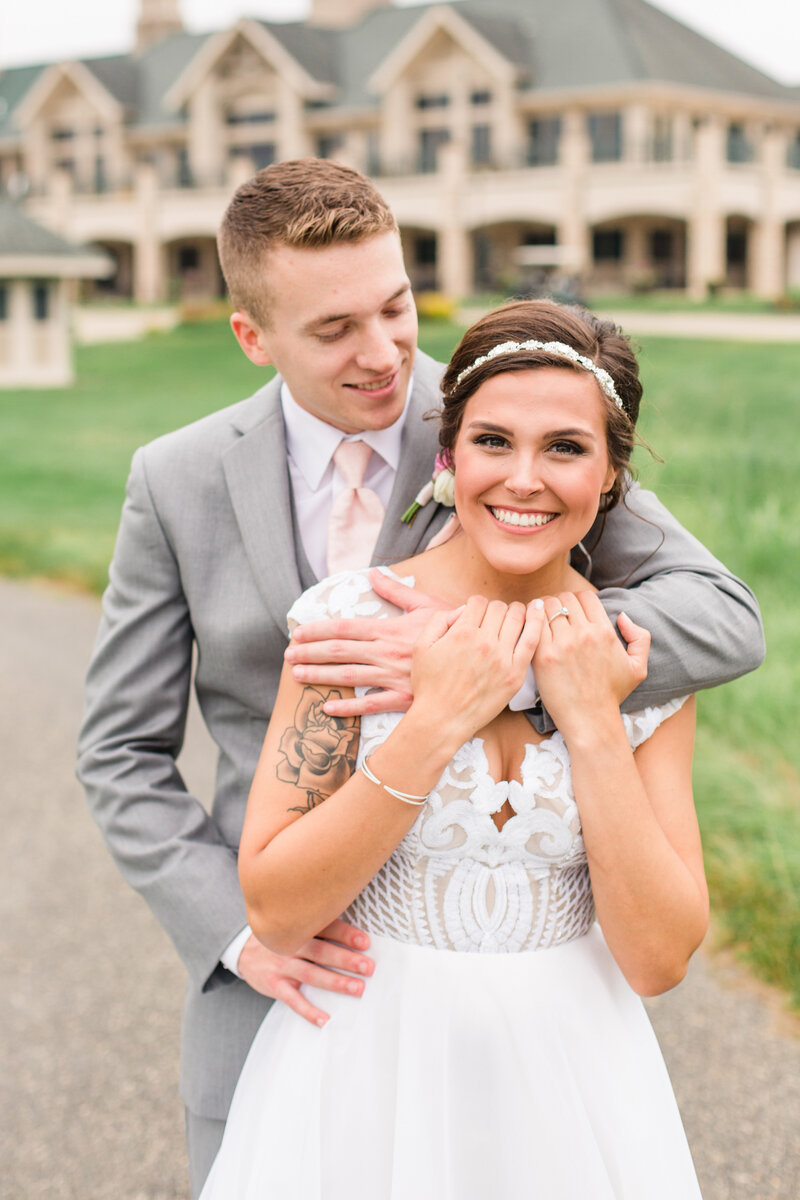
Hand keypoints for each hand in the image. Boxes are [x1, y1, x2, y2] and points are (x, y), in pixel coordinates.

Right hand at [236, 918, 373, 1027]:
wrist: (242, 950)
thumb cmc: (280, 938)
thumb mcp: (294, 925)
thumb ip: (318, 928)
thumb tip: (356, 935)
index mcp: (299, 927)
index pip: (325, 927)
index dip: (346, 934)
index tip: (365, 942)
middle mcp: (290, 945)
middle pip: (321, 951)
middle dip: (346, 959)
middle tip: (368, 967)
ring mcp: (281, 965)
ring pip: (311, 974)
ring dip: (335, 982)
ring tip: (357, 988)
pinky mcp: (274, 985)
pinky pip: (292, 1000)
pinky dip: (308, 1011)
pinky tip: (324, 1019)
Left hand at [285, 569, 451, 716]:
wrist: (481, 659)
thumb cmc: (456, 630)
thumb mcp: (428, 605)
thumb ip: (397, 591)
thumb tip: (374, 574)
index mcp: (390, 629)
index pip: (346, 628)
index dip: (318, 630)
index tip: (298, 632)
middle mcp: (387, 652)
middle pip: (340, 651)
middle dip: (310, 652)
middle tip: (287, 655)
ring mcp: (394, 676)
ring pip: (349, 676)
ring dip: (320, 676)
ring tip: (297, 675)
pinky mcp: (403, 699)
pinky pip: (370, 705)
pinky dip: (347, 708)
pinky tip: (326, 708)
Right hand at [410, 596, 544, 744]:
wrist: (442, 719)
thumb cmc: (430, 685)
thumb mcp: (421, 646)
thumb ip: (440, 620)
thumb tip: (463, 610)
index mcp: (462, 633)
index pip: (478, 602)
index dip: (476, 605)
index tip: (476, 614)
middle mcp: (484, 642)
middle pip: (498, 607)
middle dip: (494, 609)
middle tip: (493, 619)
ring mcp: (502, 659)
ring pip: (517, 617)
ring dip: (515, 612)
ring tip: (512, 617)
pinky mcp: (515, 674)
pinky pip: (532, 640)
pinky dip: (536, 622)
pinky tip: (537, 612)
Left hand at [533, 592, 649, 735]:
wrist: (590, 719)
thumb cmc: (612, 694)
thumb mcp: (638, 667)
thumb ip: (640, 637)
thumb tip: (622, 616)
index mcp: (604, 632)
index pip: (586, 596)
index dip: (577, 599)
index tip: (571, 609)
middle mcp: (584, 634)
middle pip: (565, 598)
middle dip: (559, 602)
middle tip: (553, 613)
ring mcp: (562, 644)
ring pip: (547, 608)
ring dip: (543, 610)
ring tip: (541, 619)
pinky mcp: (543, 656)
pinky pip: (534, 626)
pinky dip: (531, 622)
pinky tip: (531, 629)